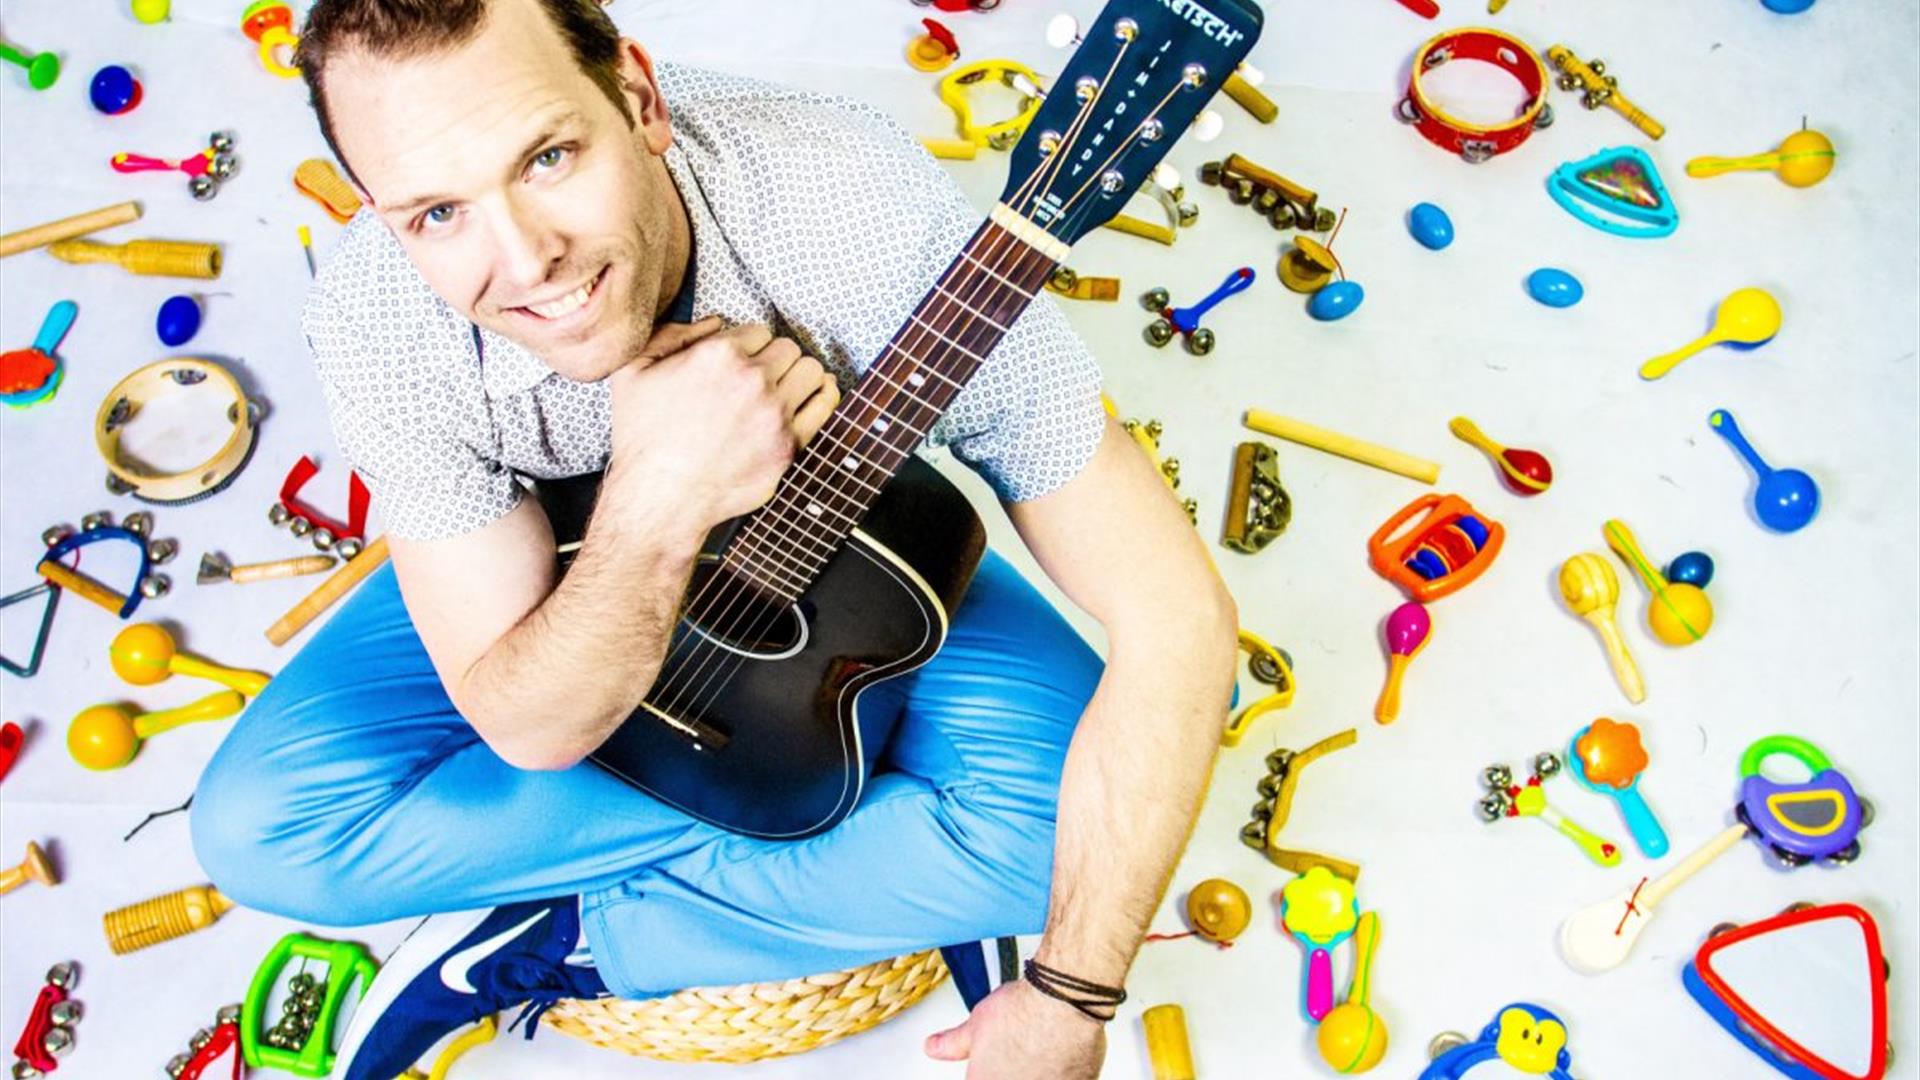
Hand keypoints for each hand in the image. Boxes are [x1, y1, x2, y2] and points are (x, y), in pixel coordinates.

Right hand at [604, 318, 841, 535]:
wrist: (658, 498)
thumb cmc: (642, 440)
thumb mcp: (632, 372)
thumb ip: (670, 335)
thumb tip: (713, 323)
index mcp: (719, 355)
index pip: (757, 331)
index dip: (747, 347)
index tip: (740, 364)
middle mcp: (752, 380)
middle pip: (787, 348)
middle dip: (773, 360)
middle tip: (760, 378)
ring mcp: (775, 414)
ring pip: (811, 371)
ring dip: (798, 376)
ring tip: (784, 388)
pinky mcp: (790, 445)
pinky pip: (826, 404)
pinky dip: (823, 395)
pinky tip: (813, 395)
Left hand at [923, 981, 1104, 1078]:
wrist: (1062, 1003)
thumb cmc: (1023, 1013)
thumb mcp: (975, 1026)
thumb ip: (952, 1044)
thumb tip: (933, 1047)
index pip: (981, 1079)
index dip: (986, 1071)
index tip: (996, 1061)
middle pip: (1010, 1079)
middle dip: (1013, 1070)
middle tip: (1017, 1049)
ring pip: (1039, 1079)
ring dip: (1038, 1071)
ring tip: (1039, 1049)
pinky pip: (1067, 1077)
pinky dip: (1064, 1070)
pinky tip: (1061, 1053)